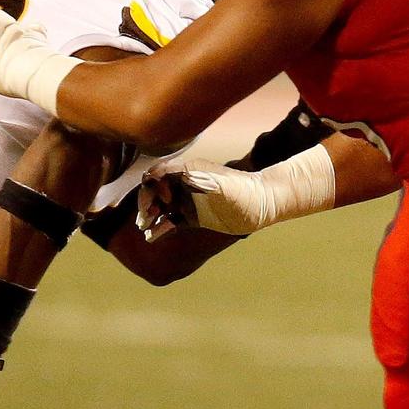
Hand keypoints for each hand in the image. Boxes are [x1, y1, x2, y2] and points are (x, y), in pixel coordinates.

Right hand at [139, 156, 269, 237]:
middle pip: (154, 189)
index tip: (165, 201)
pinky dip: (159, 227)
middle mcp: (185, 183)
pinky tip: (151, 237)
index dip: (154, 186)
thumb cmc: (245, 193)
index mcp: (190, 171)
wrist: (263, 205)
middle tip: (145, 218)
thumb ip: (206, 180)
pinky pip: (169, 221)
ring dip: (149, 214)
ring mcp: (188, 200)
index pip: (160, 173)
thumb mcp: (226, 187)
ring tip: (145, 227)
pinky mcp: (192, 216)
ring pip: (159, 205)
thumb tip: (185, 174)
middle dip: (146, 201)